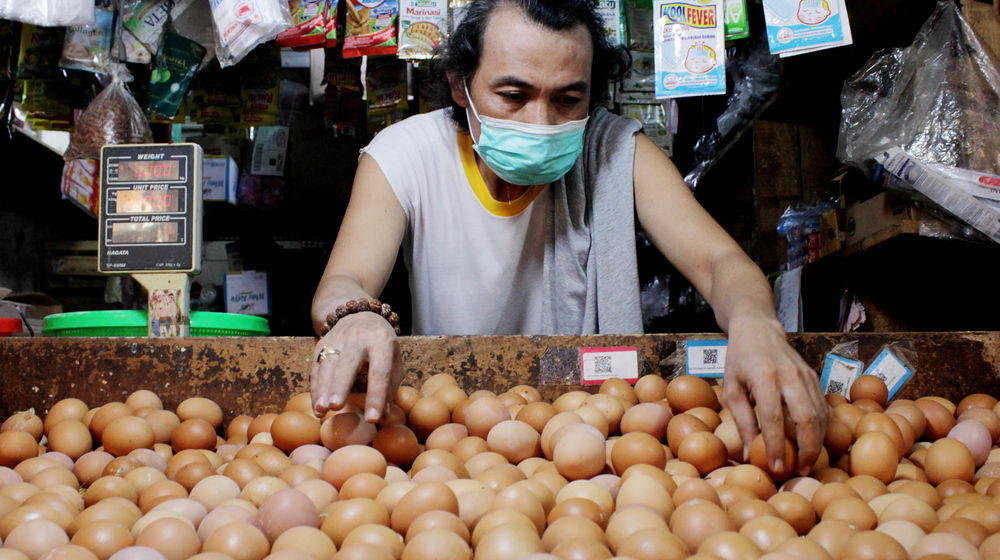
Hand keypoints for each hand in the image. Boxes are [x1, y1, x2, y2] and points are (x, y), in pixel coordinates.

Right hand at [310, 312, 402, 422]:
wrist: (359, 315)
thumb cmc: (381, 345)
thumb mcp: (393, 360)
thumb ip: (390, 386)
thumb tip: (384, 415)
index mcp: (381, 341)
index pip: (380, 371)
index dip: (376, 395)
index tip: (373, 418)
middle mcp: (358, 338)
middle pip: (347, 363)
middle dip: (341, 385)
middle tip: (336, 406)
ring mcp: (337, 339)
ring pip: (327, 365)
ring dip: (323, 389)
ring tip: (322, 410)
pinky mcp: (321, 344)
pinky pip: (316, 369)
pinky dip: (315, 389)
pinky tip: (317, 407)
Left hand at [721, 316, 827, 476]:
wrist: (758, 329)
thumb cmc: (739, 360)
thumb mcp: (732, 388)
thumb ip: (742, 421)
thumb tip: (749, 454)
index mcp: (764, 377)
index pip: (774, 418)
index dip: (776, 446)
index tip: (776, 468)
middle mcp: (790, 376)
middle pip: (807, 418)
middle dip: (806, 449)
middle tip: (799, 471)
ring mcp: (806, 375)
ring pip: (820, 415)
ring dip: (816, 443)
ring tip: (806, 464)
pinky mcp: (815, 377)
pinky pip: (823, 408)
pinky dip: (821, 430)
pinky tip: (813, 445)